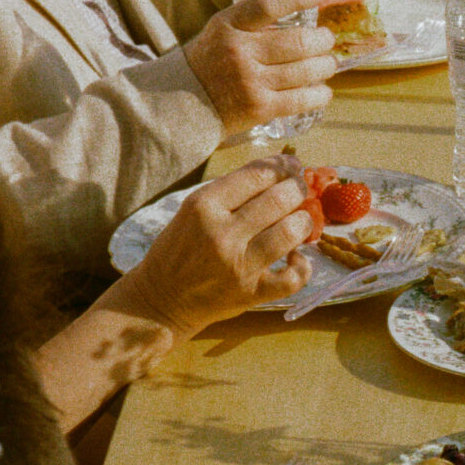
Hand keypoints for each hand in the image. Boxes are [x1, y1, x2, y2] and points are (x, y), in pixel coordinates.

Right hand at [114, 163, 316, 337]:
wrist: (160, 299)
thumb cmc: (178, 250)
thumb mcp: (192, 211)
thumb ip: (230, 194)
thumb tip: (276, 175)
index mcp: (204, 205)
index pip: (256, 175)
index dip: (282, 166)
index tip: (293, 165)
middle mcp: (222, 233)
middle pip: (278, 200)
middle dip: (298, 189)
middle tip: (301, 189)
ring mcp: (238, 265)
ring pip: (289, 233)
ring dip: (304, 223)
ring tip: (302, 221)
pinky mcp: (250, 293)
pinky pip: (292, 279)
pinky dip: (302, 266)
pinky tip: (296, 258)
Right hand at [184, 0, 362, 131]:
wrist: (185, 102)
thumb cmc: (213, 60)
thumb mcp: (224, 29)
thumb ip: (256, 20)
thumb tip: (306, 7)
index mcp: (230, 25)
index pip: (269, 2)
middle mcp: (240, 52)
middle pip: (298, 41)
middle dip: (323, 40)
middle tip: (326, 39)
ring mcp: (250, 82)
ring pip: (306, 71)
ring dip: (326, 66)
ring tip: (327, 63)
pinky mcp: (260, 109)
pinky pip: (302, 99)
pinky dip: (319, 94)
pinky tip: (323, 91)